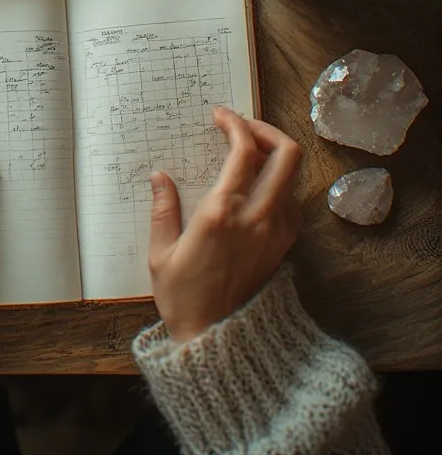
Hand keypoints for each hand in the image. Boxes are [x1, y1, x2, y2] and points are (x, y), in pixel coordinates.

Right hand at [148, 107, 301, 343]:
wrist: (216, 338)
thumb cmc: (183, 297)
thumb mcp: (160, 252)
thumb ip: (162, 209)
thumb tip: (158, 177)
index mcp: (222, 213)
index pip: (244, 151)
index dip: (235, 123)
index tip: (220, 115)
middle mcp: (257, 217)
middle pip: (287, 154)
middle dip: (267, 129)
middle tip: (242, 127)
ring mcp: (277, 231)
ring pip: (294, 175)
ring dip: (276, 154)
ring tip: (249, 151)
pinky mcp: (284, 244)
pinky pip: (292, 199)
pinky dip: (279, 181)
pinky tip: (256, 185)